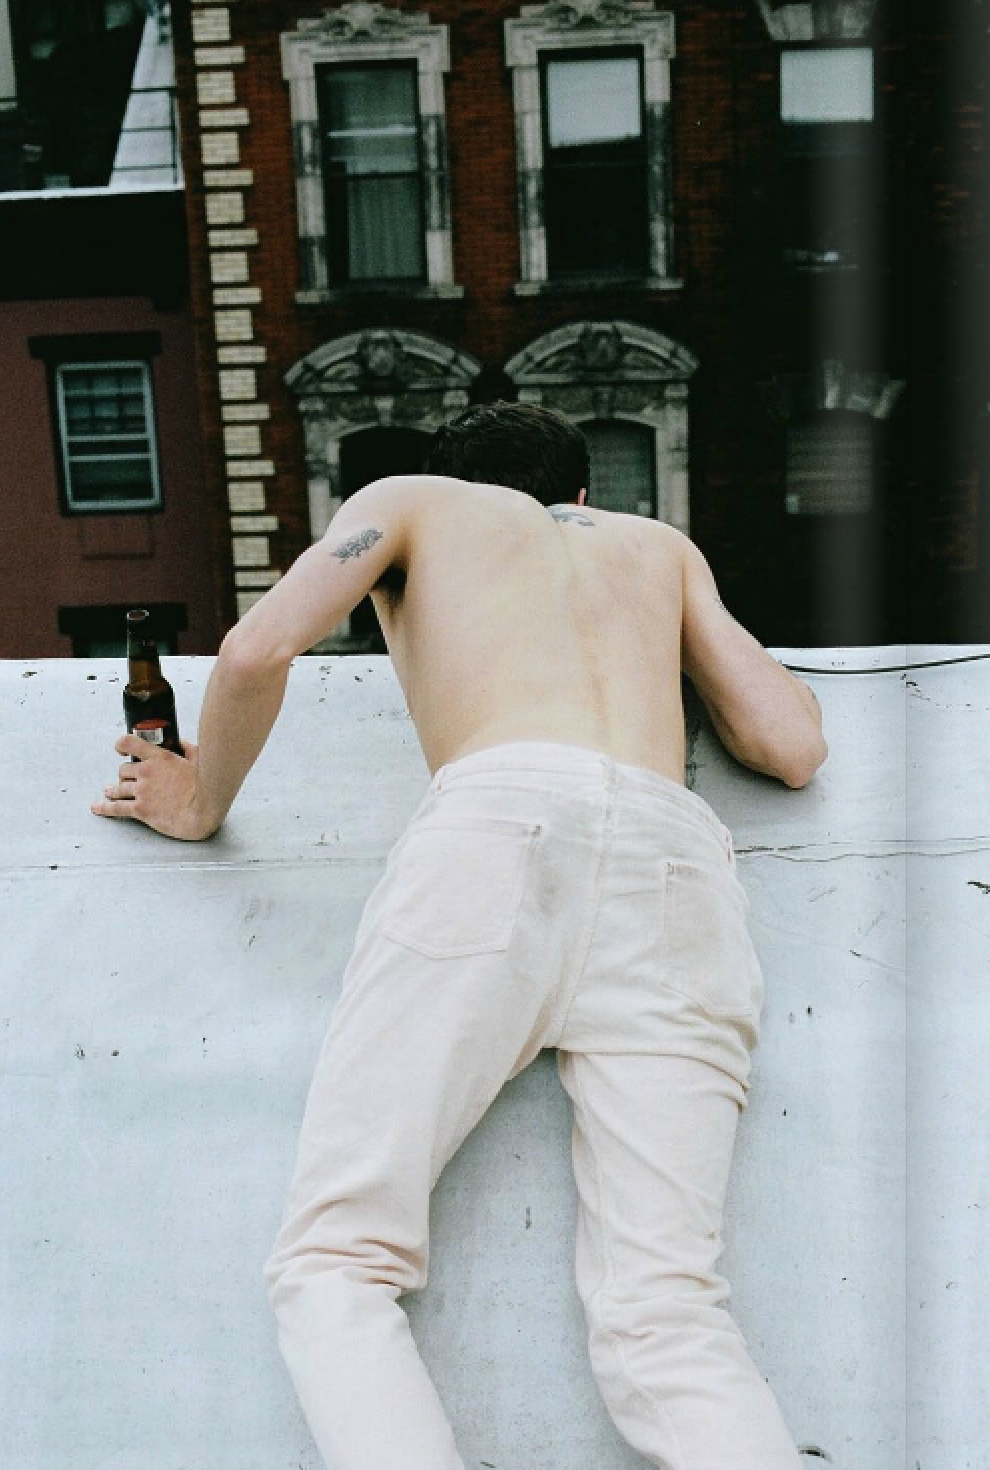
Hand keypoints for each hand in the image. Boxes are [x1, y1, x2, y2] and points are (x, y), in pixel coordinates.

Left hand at [91, 736, 219, 840]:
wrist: (202, 810)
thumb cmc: (204, 787)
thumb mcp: (198, 760)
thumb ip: (187, 749)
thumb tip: (181, 743)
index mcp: (160, 757)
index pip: (131, 743)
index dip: (122, 744)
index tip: (119, 749)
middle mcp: (147, 772)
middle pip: (123, 770)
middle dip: (124, 776)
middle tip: (125, 780)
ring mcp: (142, 791)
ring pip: (118, 788)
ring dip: (113, 790)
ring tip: (109, 792)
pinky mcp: (140, 809)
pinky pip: (116, 808)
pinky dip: (105, 807)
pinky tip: (98, 807)